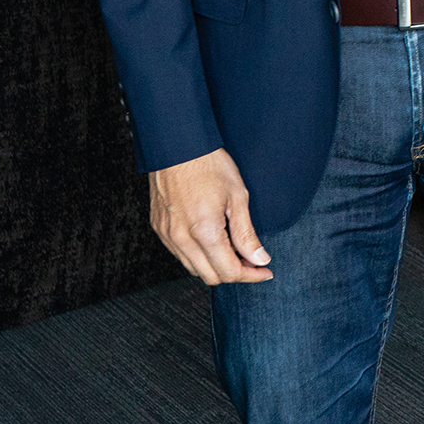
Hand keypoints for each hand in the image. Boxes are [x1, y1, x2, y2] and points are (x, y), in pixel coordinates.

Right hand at [149, 148, 272, 284]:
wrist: (177, 146)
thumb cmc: (208, 165)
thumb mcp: (238, 197)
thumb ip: (247, 234)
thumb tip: (259, 259)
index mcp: (203, 232)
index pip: (228, 271)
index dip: (250, 275)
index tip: (264, 270)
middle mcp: (181, 239)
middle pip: (210, 276)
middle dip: (234, 273)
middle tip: (253, 260)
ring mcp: (167, 235)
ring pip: (193, 268)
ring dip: (215, 265)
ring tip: (234, 249)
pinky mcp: (159, 229)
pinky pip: (180, 254)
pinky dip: (198, 255)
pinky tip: (213, 240)